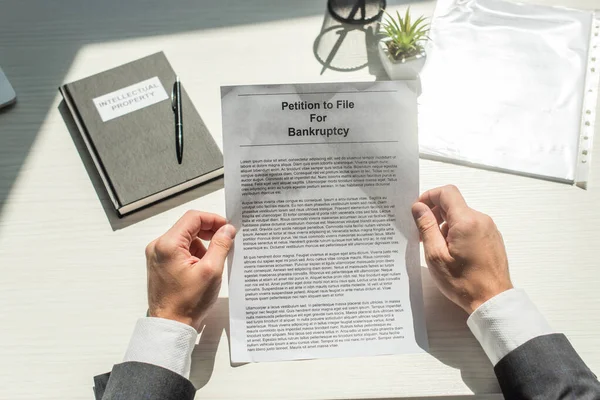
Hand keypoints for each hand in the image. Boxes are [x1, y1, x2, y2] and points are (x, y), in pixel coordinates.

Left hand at [145, 211, 235, 330]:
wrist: (170, 325)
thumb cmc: (188, 302)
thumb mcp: (211, 271)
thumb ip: (220, 245)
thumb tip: (227, 229)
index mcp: (168, 245)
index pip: (193, 218)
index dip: (213, 220)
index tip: (228, 228)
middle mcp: (158, 246)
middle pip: (188, 227)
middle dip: (209, 232)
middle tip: (226, 241)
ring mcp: (157, 255)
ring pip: (185, 238)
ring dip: (202, 244)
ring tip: (213, 261)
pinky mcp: (160, 264)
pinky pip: (180, 250)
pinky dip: (194, 253)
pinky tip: (203, 267)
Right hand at [411, 185, 511, 313]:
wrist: (493, 300)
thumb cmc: (462, 281)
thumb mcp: (436, 255)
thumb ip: (426, 227)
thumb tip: (418, 207)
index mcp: (466, 221)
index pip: (446, 192)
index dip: (429, 197)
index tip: (418, 211)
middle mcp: (480, 219)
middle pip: (453, 204)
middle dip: (435, 214)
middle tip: (423, 234)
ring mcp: (489, 228)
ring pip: (461, 215)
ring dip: (446, 225)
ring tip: (438, 248)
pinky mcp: (492, 237)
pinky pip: (471, 225)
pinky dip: (458, 231)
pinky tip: (452, 252)